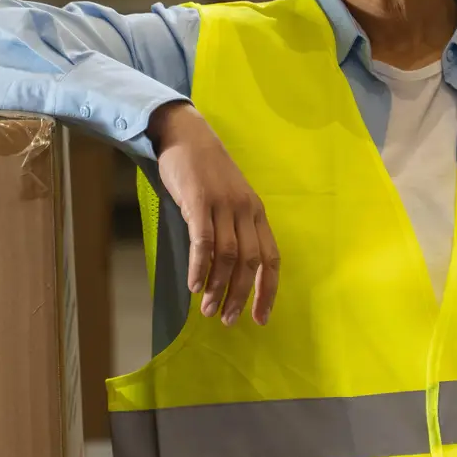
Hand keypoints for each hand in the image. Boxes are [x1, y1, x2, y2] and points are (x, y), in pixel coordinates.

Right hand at [148, 102, 279, 326]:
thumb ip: (235, 229)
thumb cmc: (206, 173)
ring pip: (228, 256)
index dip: (268, 291)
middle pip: (250, 262)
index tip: (260, 318)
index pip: (271, 258)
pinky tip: (194, 286)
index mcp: (257, 213)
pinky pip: (203, 241)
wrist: (186, 136)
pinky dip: (200, 267)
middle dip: (241, 295)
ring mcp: (223, 205)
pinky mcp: (199, 201)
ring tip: (208, 310)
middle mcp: (245, 210)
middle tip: (228, 320)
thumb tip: (232, 271)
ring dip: (219, 287)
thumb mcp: (230, 200)